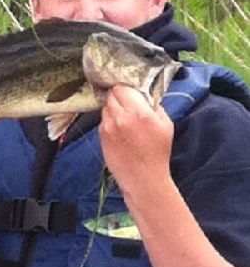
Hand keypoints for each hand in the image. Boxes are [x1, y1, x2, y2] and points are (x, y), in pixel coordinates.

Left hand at [99, 84, 173, 202]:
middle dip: (118, 96)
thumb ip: (154, 105)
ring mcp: (108, 127)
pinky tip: (119, 130)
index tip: (130, 92)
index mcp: (139, 112)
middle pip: (111, 95)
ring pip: (105, 107)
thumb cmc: (157, 152)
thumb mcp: (165, 124)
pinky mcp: (101, 136)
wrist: (143, 178)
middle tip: (127, 103)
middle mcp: (120, 117)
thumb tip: (143, 94)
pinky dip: (109, 121)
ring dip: (113, 108)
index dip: (126, 88)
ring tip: (124, 119)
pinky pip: (102, 121)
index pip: (122, 88)